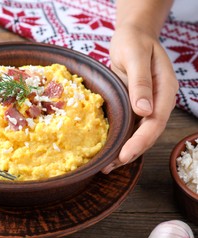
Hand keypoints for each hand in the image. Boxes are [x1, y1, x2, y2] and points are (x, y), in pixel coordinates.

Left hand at [102, 25, 178, 172]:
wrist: (132, 36)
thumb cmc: (133, 42)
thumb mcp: (135, 56)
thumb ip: (140, 82)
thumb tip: (144, 111)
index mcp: (164, 90)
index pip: (156, 122)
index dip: (141, 140)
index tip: (125, 155)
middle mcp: (158, 101)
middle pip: (149, 132)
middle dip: (131, 151)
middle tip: (110, 166)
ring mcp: (148, 104)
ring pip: (140, 132)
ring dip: (125, 149)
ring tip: (107, 165)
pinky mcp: (135, 105)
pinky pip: (131, 125)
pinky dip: (121, 138)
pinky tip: (109, 149)